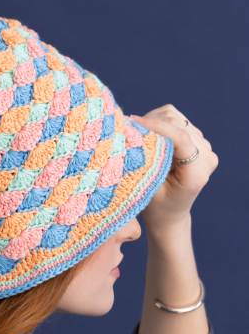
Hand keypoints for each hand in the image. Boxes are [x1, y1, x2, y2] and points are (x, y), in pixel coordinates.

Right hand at [128, 105, 218, 231]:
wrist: (169, 215)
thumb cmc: (155, 207)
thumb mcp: (147, 188)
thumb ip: (144, 160)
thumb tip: (132, 129)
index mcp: (197, 173)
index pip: (181, 139)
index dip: (157, 126)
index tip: (133, 122)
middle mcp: (207, 158)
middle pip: (179, 124)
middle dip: (152, 122)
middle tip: (128, 129)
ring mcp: (205, 148)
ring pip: (177, 118)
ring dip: (154, 121)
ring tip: (138, 135)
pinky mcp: (198, 140)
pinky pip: (177, 119)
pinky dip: (160, 122)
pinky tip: (149, 135)